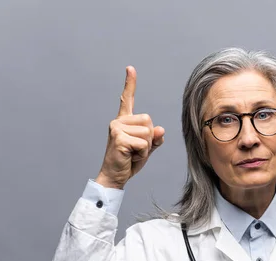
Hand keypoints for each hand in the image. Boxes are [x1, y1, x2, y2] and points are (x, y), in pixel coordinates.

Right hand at [95, 66, 164, 188]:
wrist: (115, 177)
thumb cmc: (129, 162)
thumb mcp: (147, 149)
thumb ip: (155, 138)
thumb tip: (160, 129)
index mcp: (124, 121)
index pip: (127, 99)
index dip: (130, 84)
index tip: (130, 68)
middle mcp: (118, 121)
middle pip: (149, 121)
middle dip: (149, 139)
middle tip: (136, 150)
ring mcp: (117, 128)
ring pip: (148, 133)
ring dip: (145, 148)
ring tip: (132, 154)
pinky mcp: (118, 138)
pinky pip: (144, 144)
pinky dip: (142, 154)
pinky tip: (130, 157)